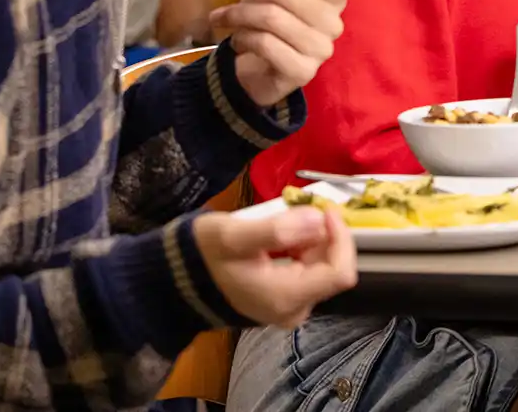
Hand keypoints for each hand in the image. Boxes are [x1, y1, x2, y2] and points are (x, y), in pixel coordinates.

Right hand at [192, 203, 356, 328]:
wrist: (176, 282)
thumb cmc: (204, 256)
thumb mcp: (234, 236)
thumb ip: (277, 229)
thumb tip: (318, 220)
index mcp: (286, 297)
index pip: (341, 272)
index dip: (340, 237)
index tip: (323, 209)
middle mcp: (294, 309)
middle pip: (333, 267)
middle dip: (324, 234)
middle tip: (302, 207)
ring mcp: (290, 307)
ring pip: (322, 267)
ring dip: (312, 239)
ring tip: (285, 220)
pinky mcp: (284, 300)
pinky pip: (308, 271)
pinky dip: (302, 248)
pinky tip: (280, 236)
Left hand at [208, 0, 376, 107]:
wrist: (255, 76)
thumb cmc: (265, 28)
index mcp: (327, 0)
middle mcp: (330, 24)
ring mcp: (319, 50)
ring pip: (269, 17)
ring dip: (236, 15)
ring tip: (222, 18)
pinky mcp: (302, 72)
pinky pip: (265, 44)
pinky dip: (242, 39)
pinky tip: (238, 43)